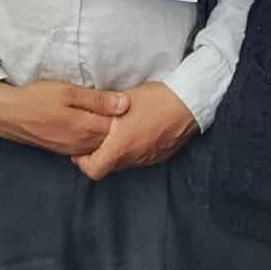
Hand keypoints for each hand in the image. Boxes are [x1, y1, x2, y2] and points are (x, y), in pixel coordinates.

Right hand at [0, 78, 130, 156]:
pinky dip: (95, 140)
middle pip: (112, 139)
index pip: (119, 127)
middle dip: (122, 128)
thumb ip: (98, 100)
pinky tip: (95, 128)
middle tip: (131, 113)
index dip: (129, 116)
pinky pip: (87, 148)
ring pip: (100, 145)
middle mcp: (83, 143)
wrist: (9, 114)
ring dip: (109, 135)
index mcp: (87, 128)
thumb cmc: (38, 98)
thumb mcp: (69, 92)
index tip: (137, 105)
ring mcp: (73, 149)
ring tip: (116, 120)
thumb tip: (125, 104)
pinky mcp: (64, 150)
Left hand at [72, 82, 197, 180]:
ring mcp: (149, 159)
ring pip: (125, 163)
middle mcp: (135, 158)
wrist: (190, 102)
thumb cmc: (155, 99)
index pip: (93, 170)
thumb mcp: (122, 101)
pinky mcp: (161, 155)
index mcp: (121, 147)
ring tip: (118, 133)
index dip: (83, 162)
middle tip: (97, 138)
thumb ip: (102, 112)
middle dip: (100, 155)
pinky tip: (137, 132)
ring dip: (118, 152)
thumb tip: (86, 113)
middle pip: (109, 167)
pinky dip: (134, 150)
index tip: (81, 150)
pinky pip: (141, 158)